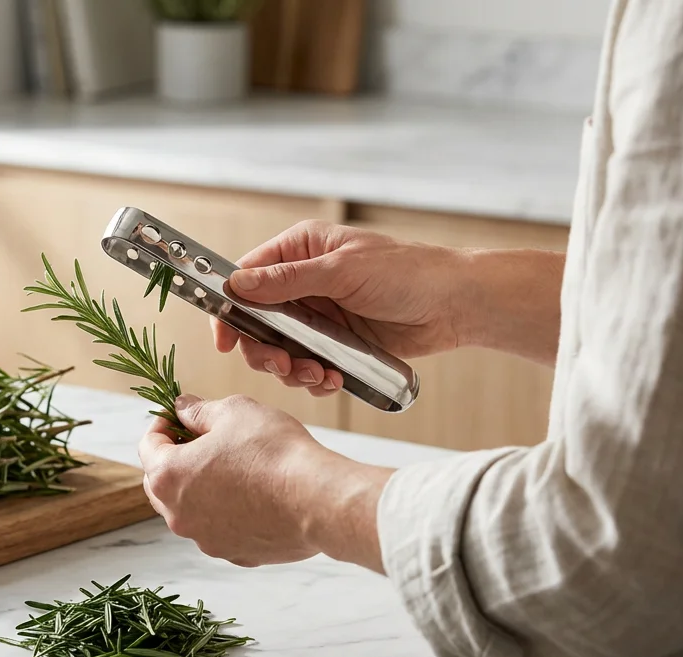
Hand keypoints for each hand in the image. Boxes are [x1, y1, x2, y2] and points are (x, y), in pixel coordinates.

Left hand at [138, 394, 388, 570]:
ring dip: (200, 488)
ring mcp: (205, 540)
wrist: (316, 499)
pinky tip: (252, 495)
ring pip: (190, 509)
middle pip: (161, 483)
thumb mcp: (233, 412)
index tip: (177, 417)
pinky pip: (220, 529)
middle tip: (200, 440)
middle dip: (175, 459)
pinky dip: (226, 513)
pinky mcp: (234, 554)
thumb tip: (182, 409)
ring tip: (231, 467)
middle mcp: (178, 515)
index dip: (162, 425)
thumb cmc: (274, 452)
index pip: (148, 446)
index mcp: (169, 476)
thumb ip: (198, 411)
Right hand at [213, 220, 467, 394]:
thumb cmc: (407, 272)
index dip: (230, 308)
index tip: (226, 339)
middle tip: (283, 366)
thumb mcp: (342, 271)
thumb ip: (288, 280)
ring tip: (317, 375)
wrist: (455, 305)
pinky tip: (332, 380)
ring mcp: (319, 315)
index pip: (246, 277)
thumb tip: (238, 284)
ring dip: (292, 369)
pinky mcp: (335, 343)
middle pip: (257, 322)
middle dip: (265, 350)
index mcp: (300, 250)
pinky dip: (314, 378)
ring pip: (280, 350)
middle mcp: (304, 282)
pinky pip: (308, 366)